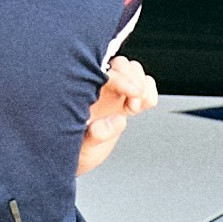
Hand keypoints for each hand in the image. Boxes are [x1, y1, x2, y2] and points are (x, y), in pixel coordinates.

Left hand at [80, 54, 157, 173]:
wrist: (76, 157)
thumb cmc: (73, 149)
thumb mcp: (81, 146)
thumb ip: (96, 134)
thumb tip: (119, 120)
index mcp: (83, 90)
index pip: (107, 72)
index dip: (123, 79)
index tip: (132, 96)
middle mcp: (98, 87)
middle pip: (122, 64)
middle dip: (134, 81)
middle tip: (132, 107)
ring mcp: (113, 93)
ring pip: (134, 71)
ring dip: (142, 86)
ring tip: (134, 109)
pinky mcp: (125, 101)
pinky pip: (144, 86)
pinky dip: (149, 93)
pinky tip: (140, 108)